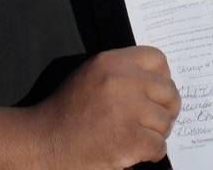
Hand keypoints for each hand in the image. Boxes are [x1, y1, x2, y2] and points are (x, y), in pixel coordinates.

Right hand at [34, 45, 180, 168]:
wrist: (43, 142)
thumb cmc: (67, 111)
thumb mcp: (91, 76)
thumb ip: (122, 72)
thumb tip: (158, 81)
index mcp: (111, 62)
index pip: (157, 59)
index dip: (162, 77)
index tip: (157, 93)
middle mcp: (121, 81)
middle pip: (169, 90)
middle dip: (167, 108)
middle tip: (156, 120)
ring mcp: (127, 111)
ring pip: (165, 121)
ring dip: (156, 133)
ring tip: (138, 137)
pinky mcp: (129, 140)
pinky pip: (159, 146)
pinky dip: (150, 153)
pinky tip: (134, 152)